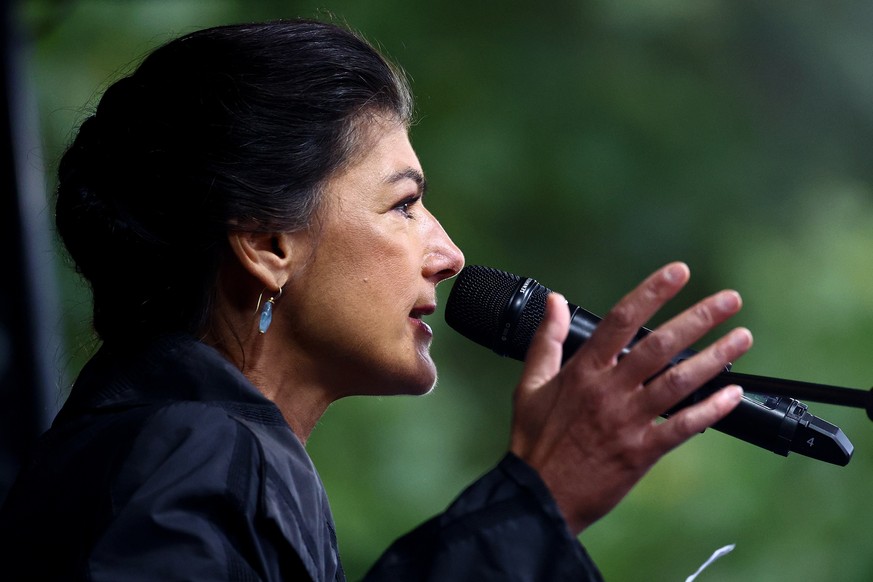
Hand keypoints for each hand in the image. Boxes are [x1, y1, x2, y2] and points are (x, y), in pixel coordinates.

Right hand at [509, 262, 751, 533]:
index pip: (622, 320)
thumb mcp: (530, 384)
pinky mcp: (641, 452)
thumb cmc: (535, 441)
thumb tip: (555, 301)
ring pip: (679, 382)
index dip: (652, 292)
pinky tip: (733, 395)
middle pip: (660, 345)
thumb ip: (546, 339)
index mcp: (583, 371)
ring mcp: (627, 421)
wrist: (538, 495)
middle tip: (730, 300)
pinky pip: (683, 427)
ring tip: (742, 338)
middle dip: (699, 318)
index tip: (679, 272)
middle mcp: (609, 390)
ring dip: (716, 358)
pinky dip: (710, 410)